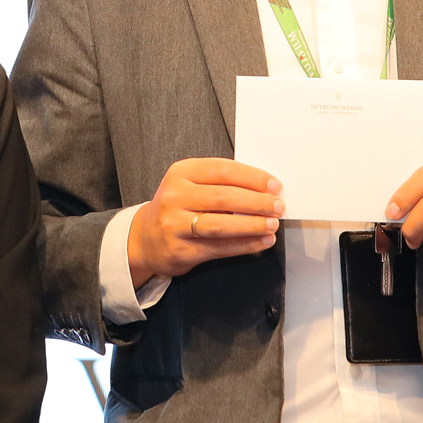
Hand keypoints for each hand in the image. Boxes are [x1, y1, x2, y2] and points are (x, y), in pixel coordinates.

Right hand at [126, 158, 282, 283]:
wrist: (145, 239)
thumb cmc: (177, 208)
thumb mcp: (190, 184)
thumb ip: (221, 183)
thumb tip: (264, 189)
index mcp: (181, 173)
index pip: (222, 171)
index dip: (252, 178)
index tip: (274, 185)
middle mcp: (175, 197)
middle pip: (224, 198)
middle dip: (257, 202)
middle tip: (278, 206)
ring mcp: (175, 225)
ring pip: (222, 225)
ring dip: (252, 225)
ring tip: (272, 224)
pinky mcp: (181, 251)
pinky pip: (219, 248)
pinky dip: (245, 245)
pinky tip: (261, 241)